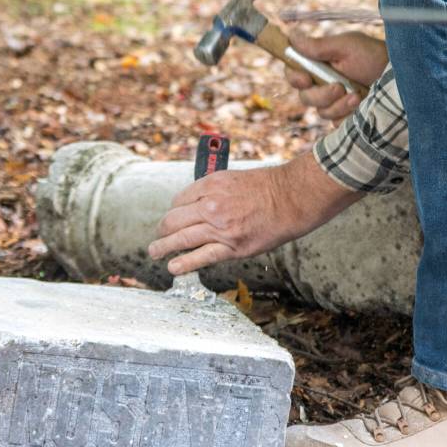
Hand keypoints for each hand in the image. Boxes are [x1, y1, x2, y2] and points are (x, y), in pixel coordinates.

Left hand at [148, 151, 361, 274]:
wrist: (291, 197)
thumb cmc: (267, 187)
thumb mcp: (234, 179)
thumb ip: (214, 191)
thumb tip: (199, 205)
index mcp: (211, 184)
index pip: (180, 200)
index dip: (174, 210)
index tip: (174, 217)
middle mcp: (211, 205)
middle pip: (175, 219)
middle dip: (163, 228)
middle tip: (158, 236)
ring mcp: (220, 227)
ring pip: (182, 238)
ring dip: (164, 247)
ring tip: (154, 252)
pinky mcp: (232, 246)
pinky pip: (202, 256)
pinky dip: (185, 263)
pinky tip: (173, 267)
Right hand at [285, 29, 387, 125]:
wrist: (400, 75)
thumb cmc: (373, 56)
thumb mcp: (346, 47)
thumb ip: (318, 46)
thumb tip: (292, 37)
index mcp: (318, 65)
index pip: (294, 74)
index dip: (294, 78)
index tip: (304, 79)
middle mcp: (322, 85)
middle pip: (305, 97)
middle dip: (321, 94)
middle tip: (339, 87)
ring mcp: (334, 103)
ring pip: (321, 112)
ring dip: (339, 105)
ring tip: (357, 95)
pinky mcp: (345, 117)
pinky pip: (336, 123)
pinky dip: (347, 115)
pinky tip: (360, 106)